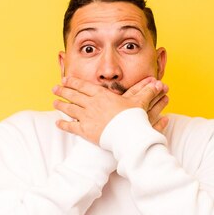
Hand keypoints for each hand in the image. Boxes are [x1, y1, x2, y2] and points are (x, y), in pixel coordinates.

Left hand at [52, 76, 169, 144]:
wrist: (128, 135)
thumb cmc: (133, 118)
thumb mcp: (139, 103)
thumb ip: (146, 93)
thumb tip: (159, 84)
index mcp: (102, 95)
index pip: (84, 86)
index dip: (73, 82)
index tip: (66, 79)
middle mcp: (91, 104)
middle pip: (73, 95)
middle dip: (63, 91)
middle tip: (55, 88)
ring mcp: (87, 117)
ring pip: (69, 109)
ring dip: (61, 105)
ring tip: (54, 102)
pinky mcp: (85, 131)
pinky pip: (71, 127)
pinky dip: (63, 124)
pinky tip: (57, 123)